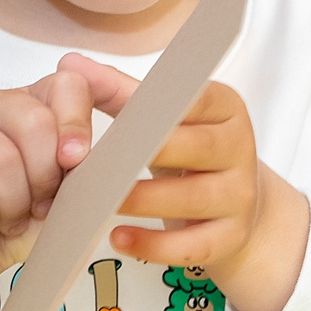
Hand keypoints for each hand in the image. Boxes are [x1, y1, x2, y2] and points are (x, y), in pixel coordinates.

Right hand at [0, 66, 97, 291]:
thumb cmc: (20, 219)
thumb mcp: (63, 195)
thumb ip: (79, 169)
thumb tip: (81, 153)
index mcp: (33, 103)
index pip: (66, 86)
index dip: (76, 124)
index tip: (75, 160)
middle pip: (35, 123)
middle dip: (44, 178)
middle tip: (37, 206)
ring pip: (1, 160)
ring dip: (12, 205)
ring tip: (7, 218)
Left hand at [64, 56, 301, 291]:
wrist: (239, 206)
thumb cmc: (190, 155)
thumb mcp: (166, 119)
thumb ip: (120, 92)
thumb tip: (70, 65)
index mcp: (225, 109)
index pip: (195, 98)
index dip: (154, 104)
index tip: (116, 109)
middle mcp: (240, 148)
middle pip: (194, 147)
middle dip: (144, 152)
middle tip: (96, 158)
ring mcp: (240, 196)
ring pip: (192, 197)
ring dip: (142, 200)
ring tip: (99, 201)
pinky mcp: (231, 237)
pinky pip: (192, 245)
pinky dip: (154, 244)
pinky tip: (119, 237)